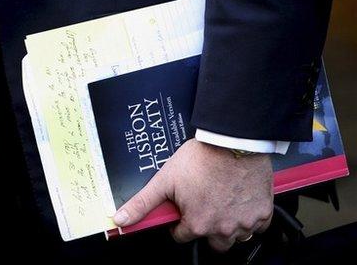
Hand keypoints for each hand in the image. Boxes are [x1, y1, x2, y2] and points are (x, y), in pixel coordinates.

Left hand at [113, 139, 272, 251]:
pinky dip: (250, 219)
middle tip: (204, 207)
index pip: (182, 236)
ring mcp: (244, 222)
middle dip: (205, 229)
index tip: (184, 212)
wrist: (233, 140)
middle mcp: (222, 229)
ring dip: (228, 226)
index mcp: (197, 223)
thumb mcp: (165, 180)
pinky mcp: (262, 212)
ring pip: (235, 237)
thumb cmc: (202, 158)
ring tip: (223, 203)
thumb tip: (121, 220)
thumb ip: (143, 203)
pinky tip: (241, 203)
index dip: (180, 224)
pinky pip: (257, 227)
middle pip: (212, 242)